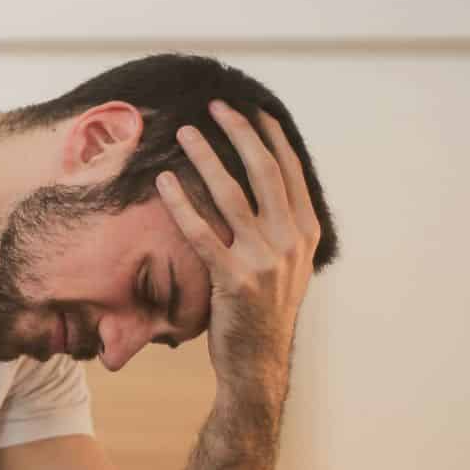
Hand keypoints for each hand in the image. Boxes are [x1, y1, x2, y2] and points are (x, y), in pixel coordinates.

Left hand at [155, 100, 322, 410]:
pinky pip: (202, 233)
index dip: (269, 137)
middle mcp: (289, 241)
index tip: (251, 109)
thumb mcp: (287, 265)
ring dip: (207, 158)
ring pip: (232, 196)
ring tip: (185, 133)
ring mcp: (264, 261)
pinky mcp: (233, 280)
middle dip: (240, 133)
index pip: (289, 171)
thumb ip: (281, 226)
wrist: (257, 363)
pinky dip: (181, 204)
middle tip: (217, 106)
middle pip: (264, 172)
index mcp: (305, 232)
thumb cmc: (263, 312)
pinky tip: (164, 182)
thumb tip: (265, 187)